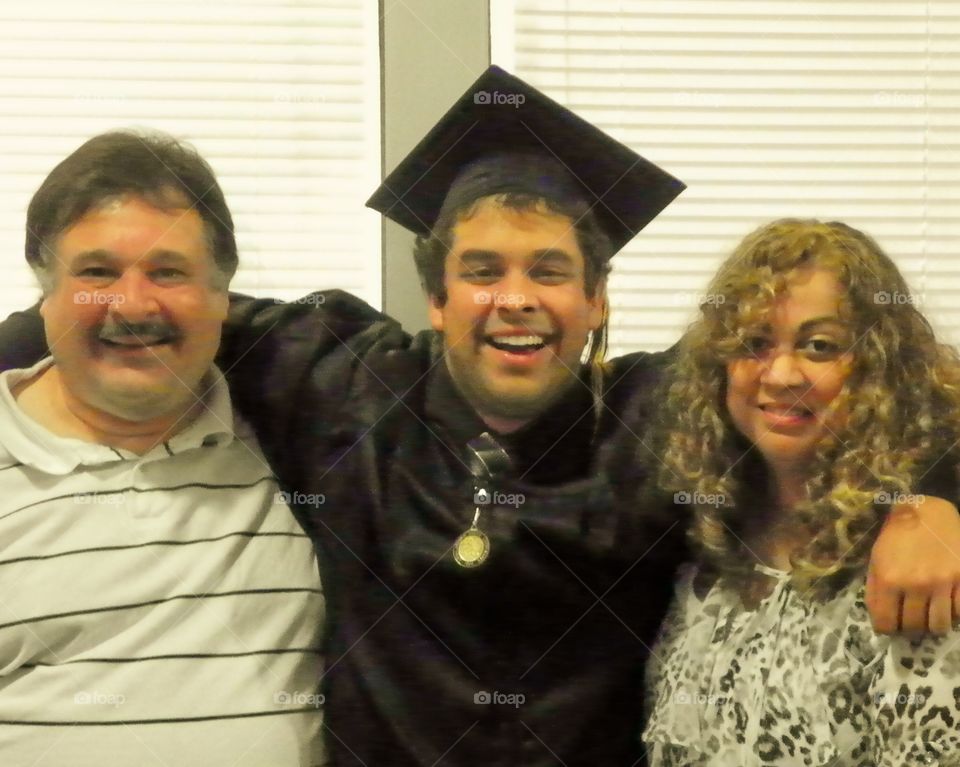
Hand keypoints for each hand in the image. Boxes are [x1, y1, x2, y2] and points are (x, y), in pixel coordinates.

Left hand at [865, 496, 959, 635]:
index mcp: (889, 579)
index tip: (889, 625)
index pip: (886, 623)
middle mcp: (916, 584)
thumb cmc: (897, 535)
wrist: (929, 511)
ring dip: (930, 625)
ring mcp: (943, 583)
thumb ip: (875, 589)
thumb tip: (881, 619)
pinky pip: (959, 613)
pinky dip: (951, 615)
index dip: (886, 628)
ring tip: (926, 615)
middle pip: (913, 627)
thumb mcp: (876, 559)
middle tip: (908, 619)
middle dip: (907, 627)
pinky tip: (944, 604)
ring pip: (938, 626)